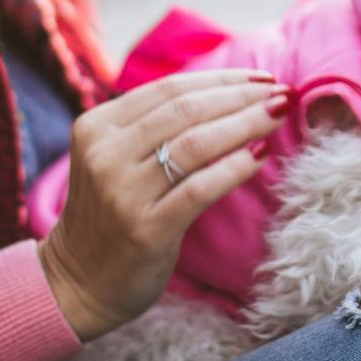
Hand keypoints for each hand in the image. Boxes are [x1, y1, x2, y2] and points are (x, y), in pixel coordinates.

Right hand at [37, 69, 288, 340]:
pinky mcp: (146, 229)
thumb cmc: (112, 215)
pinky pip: (200, 188)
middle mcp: (105, 154)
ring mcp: (123, 192)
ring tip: (279, 114)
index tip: (263, 77)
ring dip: (246, 123)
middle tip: (282, 92)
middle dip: (241, 96)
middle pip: (186, 110)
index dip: (222, 79)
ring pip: (196, 143)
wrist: (78, 284)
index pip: (169, 89)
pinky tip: (262, 155)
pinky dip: (235, 167)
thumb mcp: (115, 158)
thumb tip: (228, 91)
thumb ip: (153, 126)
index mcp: (97, 127)